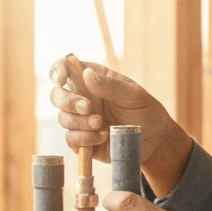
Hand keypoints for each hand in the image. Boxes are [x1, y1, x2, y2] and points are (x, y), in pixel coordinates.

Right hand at [48, 58, 191, 194]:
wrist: (154, 139)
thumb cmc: (145, 110)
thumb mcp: (133, 95)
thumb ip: (111, 85)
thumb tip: (86, 73)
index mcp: (93, 80)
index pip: (66, 69)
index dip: (57, 71)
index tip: (61, 79)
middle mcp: (82, 98)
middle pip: (57, 95)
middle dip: (68, 101)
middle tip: (88, 107)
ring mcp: (81, 120)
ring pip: (63, 119)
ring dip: (80, 122)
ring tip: (100, 123)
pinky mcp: (83, 141)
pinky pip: (71, 139)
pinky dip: (85, 138)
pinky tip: (103, 137)